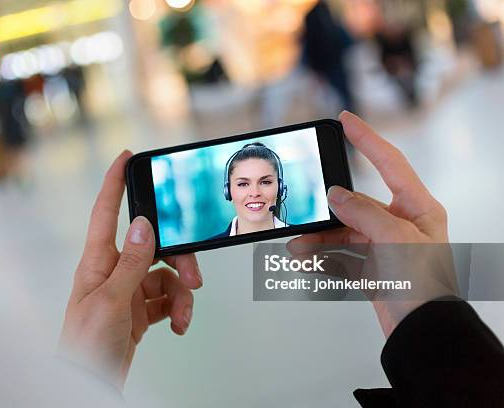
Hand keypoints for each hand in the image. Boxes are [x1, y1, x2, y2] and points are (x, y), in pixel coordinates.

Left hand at [59, 150, 202, 388]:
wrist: (88, 384)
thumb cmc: (86, 346)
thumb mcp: (110, 302)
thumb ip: (131, 263)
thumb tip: (144, 226)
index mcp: (97, 263)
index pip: (105, 213)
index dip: (114, 183)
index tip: (125, 157)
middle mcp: (113, 272)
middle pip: (153, 247)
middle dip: (178, 259)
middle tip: (194, 277)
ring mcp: (127, 292)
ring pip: (165, 276)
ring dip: (181, 292)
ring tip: (183, 314)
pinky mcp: (139, 312)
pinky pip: (166, 299)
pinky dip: (177, 309)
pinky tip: (177, 324)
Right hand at [287, 111, 457, 336]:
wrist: (423, 332)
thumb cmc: (425, 288)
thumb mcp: (395, 240)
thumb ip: (363, 213)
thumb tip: (338, 195)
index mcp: (417, 209)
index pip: (390, 164)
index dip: (367, 139)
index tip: (346, 120)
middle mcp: (401, 224)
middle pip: (356, 204)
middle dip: (327, 210)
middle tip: (305, 207)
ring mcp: (385, 246)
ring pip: (343, 232)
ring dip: (319, 239)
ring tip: (298, 247)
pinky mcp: (372, 267)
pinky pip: (341, 255)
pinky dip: (323, 257)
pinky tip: (307, 260)